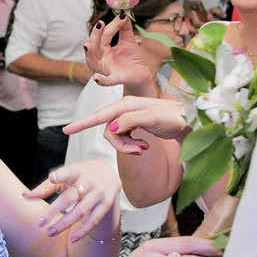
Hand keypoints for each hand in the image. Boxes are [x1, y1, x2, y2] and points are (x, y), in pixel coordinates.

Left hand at [23, 161, 119, 242]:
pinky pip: (93, 220)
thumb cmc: (79, 175)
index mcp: (76, 171)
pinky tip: (72, 239)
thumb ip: (45, 187)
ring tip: (50, 232)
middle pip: (70, 197)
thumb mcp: (65, 176)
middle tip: (39, 223)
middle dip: (54, 210)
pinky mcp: (105, 205)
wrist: (109, 173)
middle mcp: (89, 182)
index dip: (60, 175)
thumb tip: (24, 196)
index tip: (52, 178)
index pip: (68, 172)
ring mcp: (99, 194)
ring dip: (65, 223)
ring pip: (81, 211)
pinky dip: (83, 231)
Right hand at [64, 96, 188, 154]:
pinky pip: (123, 138)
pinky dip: (131, 146)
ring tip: (143, 149)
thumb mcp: (155, 119)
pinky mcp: (133, 125)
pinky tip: (144, 146)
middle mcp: (125, 109)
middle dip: (120, 144)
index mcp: (127, 105)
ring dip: (127, 146)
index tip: (66, 130)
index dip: (83, 123)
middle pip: (108, 130)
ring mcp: (129, 117)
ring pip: (115, 136)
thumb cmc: (175, 117)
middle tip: (139, 151)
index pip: (101, 115)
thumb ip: (132, 121)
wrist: (190, 121)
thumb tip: (111, 127)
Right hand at [83, 16, 154, 91]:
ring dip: (89, 55)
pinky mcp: (116, 78)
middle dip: (95, 36)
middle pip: (94, 48)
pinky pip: (107, 81)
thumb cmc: (132, 59)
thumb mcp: (128, 40)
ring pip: (93, 64)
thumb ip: (124, 28)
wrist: (142, 75)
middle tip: (99, 24)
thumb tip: (122, 14)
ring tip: (87, 46)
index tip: (121, 17)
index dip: (111, 27)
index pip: (104, 36)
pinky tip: (96, 78)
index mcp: (104, 50)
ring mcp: (108, 70)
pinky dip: (102, 80)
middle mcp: (102, 59)